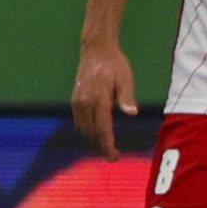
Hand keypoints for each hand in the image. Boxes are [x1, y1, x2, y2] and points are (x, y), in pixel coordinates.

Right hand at [71, 43, 137, 158]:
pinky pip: (79, 121)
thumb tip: (132, 114)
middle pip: (91, 132)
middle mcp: (84, 102)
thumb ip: (127, 97)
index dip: (108, 145)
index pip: (102, 129)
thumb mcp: (125, 79)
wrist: (96, 49)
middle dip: (100, 146)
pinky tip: (95, 132)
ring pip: (83, 128)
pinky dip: (86, 130)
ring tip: (104, 146)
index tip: (114, 157)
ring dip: (92, 139)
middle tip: (112, 156)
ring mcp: (77, 101)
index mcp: (98, 99)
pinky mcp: (74, 99)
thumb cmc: (115, 64)